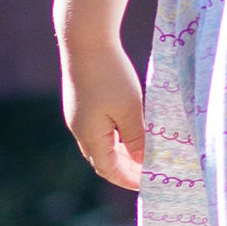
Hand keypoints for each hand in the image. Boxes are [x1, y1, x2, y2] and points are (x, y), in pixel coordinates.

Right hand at [62, 33, 147, 191]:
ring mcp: (78, 115)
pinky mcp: (81, 102)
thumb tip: (142, 163)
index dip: (128, 179)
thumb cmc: (110, 75)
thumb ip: (137, 139)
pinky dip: (115, 136)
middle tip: (148, 174)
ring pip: (100, 144)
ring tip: (144, 154)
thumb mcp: (131, 110)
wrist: (85, 40)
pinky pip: (99, 129)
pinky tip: (131, 130)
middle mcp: (79, 129)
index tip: (148, 185)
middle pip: (102, 160)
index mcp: (90, 136)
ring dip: (121, 152)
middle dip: (125, 169)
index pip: (108, 169)